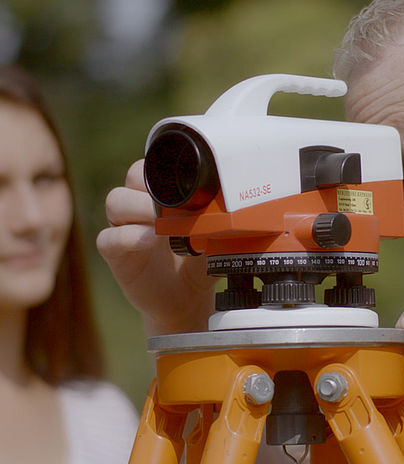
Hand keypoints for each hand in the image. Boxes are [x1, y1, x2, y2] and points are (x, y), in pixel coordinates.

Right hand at [96, 159, 217, 334]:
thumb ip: (220, 221)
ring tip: (162, 222)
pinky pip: (108, 238)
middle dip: (152, 184)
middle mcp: (140, 205)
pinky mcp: (115, 253)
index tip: (187, 180)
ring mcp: (124, 227)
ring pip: (116, 201)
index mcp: (162, 194)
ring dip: (139, 207)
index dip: (164, 167)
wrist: (188, 298)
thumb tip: (236, 207)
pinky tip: (149, 240)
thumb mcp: (215, 237)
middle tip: (174, 203)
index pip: (154, 165)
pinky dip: (128, 236)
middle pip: (132, 176)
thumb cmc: (200, 261)